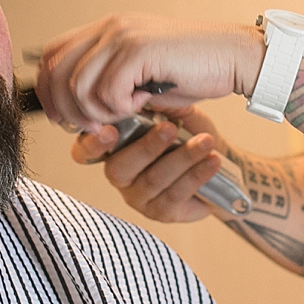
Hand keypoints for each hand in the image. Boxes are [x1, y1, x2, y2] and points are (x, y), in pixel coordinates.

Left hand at [37, 13, 264, 128]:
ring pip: (79, 86)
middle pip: (57, 71)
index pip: (52, 56)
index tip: (64, 119)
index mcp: (107, 28)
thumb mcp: (138, 75)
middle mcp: (110, 26)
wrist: (233, 57)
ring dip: (101, 111)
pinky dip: (123, 107)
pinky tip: (146, 101)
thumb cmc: (191, 71)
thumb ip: (106, 82)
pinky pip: (108, 92)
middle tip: (97, 125)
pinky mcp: (138, 50)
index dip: (49, 91)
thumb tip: (73, 110)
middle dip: (68, 109)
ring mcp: (122, 34)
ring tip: (130, 110)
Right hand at [71, 105, 227, 222]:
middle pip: (120, 168)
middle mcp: (119, 175)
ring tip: (206, 142)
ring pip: (154, 180)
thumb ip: (157, 104)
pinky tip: (213, 161)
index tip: (110, 131)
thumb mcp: (174, 112)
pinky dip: (197, 175)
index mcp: (112, 148)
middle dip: (147, 147)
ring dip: (182, 158)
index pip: (85, 152)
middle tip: (170, 128)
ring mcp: (138, 197)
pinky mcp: (161, 212)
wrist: (218, 158)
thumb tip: (147, 91)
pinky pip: (175, 195)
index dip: (92, 144)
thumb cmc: (187, 132)